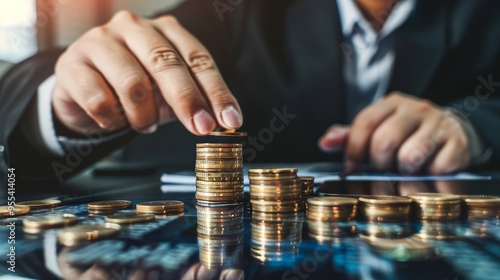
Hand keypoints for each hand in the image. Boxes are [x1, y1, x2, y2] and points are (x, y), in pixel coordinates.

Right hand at [52, 11, 242, 134]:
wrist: (80, 88)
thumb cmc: (133, 87)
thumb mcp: (166, 91)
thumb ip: (189, 100)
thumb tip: (215, 122)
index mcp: (164, 30)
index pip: (197, 58)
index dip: (216, 91)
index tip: (230, 119)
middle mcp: (134, 27)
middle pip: (166, 63)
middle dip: (188, 100)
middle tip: (201, 128)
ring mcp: (100, 41)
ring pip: (133, 84)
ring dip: (144, 116)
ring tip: (143, 124)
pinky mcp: (72, 62)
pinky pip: (100, 101)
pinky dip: (112, 120)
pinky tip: (113, 120)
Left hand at [318, 92, 471, 173]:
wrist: (454, 131)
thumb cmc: (407, 133)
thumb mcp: (377, 128)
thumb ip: (350, 135)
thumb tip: (324, 143)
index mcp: (392, 103)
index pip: (364, 123)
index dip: (354, 148)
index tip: (352, 164)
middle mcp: (416, 109)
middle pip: (384, 141)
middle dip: (378, 162)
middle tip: (383, 167)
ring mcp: (438, 124)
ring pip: (409, 156)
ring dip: (403, 171)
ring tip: (405, 168)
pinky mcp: (457, 142)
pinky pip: (436, 167)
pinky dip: (429, 174)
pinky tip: (428, 168)